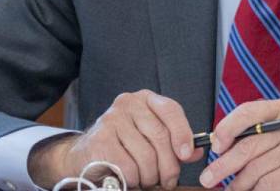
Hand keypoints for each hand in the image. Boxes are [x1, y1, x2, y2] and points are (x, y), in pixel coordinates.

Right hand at [28, 90, 203, 189]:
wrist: (83, 157)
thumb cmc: (123, 147)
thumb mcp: (150, 139)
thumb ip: (174, 142)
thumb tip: (196, 151)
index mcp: (145, 99)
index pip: (171, 110)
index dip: (183, 133)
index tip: (187, 155)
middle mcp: (127, 103)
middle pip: (160, 136)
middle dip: (168, 165)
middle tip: (168, 181)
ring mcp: (111, 120)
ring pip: (146, 156)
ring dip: (150, 176)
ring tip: (146, 180)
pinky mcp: (100, 140)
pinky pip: (129, 167)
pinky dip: (133, 179)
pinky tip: (129, 179)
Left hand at [198, 97, 279, 190]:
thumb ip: (262, 127)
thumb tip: (223, 143)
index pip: (249, 112)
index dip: (226, 128)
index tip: (215, 145)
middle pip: (248, 145)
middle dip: (224, 164)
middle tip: (209, 177)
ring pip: (255, 168)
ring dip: (238, 182)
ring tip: (230, 189)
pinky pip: (267, 183)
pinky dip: (254, 190)